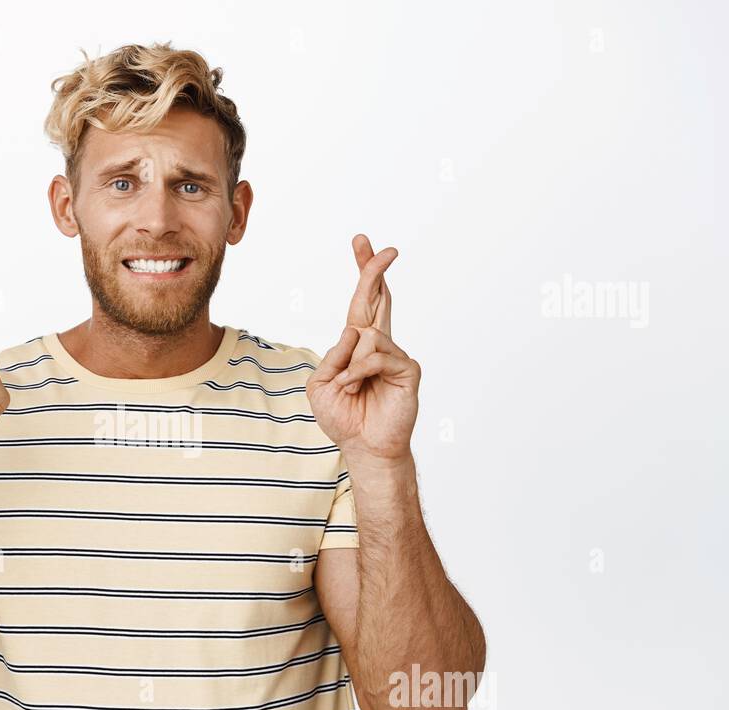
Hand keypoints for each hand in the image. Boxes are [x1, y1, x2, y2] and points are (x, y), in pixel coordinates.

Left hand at [306, 234, 419, 462]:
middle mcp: (379, 344)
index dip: (364, 273)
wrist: (363, 447)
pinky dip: (359, 372)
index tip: (362, 244)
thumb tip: (357, 332)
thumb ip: (333, 355)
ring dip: (349, 365)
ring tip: (350, 388)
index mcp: (357, 344)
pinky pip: (376, 355)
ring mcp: (395, 355)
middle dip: (375, 270)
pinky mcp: (408, 369)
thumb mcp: (321, 385)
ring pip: (368, 334)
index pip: (362, 302)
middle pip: (379, 298)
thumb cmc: (344, 417)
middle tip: (385, 247)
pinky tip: (359, 388)